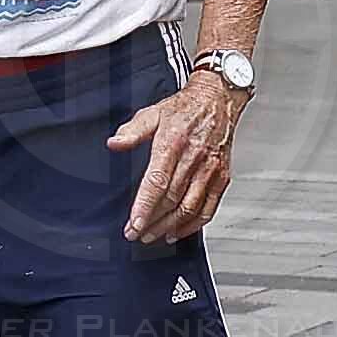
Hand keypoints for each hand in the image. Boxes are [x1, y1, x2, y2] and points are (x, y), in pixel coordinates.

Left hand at [109, 75, 246, 241]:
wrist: (217, 100)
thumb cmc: (185, 108)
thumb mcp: (153, 113)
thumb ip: (132, 131)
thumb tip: (114, 143)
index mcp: (173, 143)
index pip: (157, 183)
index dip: (144, 208)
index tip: (133, 225)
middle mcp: (193, 159)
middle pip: (171, 200)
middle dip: (152, 222)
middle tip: (137, 234)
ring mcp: (209, 171)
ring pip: (189, 208)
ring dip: (170, 226)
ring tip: (154, 236)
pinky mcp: (221, 177)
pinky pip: (208, 207)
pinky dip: (193, 225)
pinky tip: (179, 231)